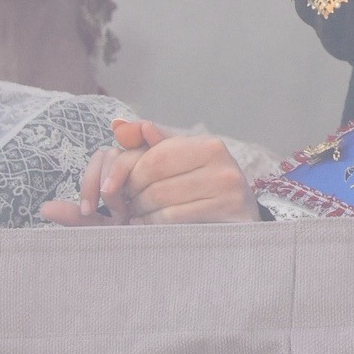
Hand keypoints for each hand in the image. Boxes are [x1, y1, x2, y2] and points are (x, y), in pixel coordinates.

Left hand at [40, 119, 259, 225]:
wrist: (242, 224)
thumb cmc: (203, 193)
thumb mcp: (181, 166)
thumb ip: (150, 147)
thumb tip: (120, 127)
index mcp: (206, 144)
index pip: (153, 155)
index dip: (126, 172)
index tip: (111, 188)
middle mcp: (219, 159)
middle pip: (154, 176)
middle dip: (132, 194)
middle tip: (125, 205)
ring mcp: (226, 184)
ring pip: (161, 198)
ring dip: (140, 211)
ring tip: (137, 216)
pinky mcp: (225, 209)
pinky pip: (173, 217)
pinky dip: (153, 224)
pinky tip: (148, 226)